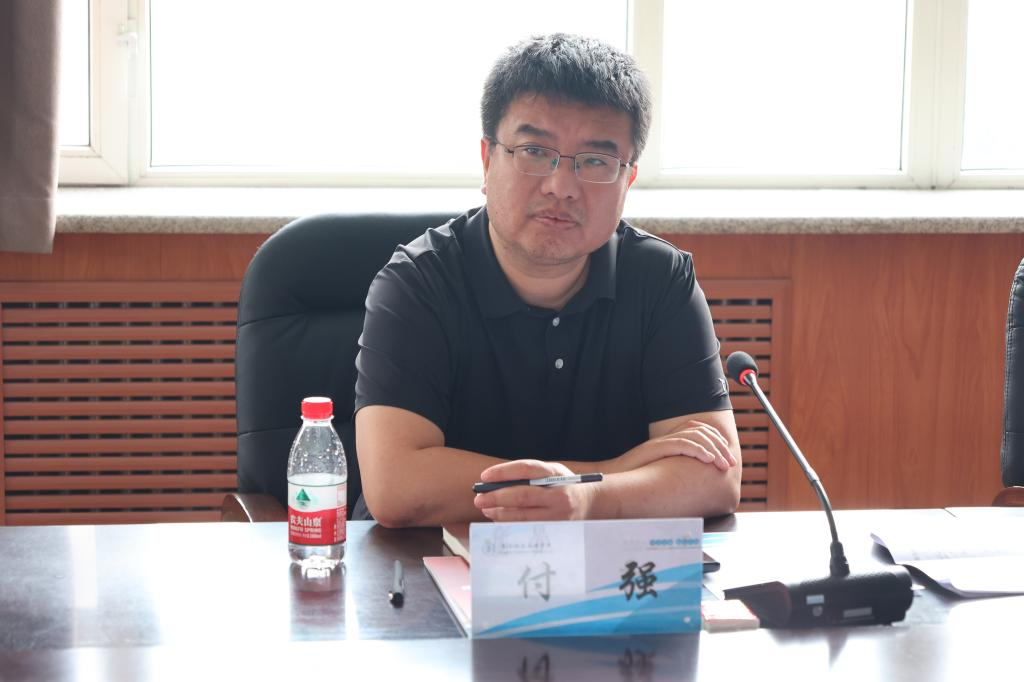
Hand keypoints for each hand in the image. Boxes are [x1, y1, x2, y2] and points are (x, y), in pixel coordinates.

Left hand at [474, 459, 597, 521]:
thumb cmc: (562, 485)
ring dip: (500, 514)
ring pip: (523, 517)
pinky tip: (500, 520)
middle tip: (479, 498)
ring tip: (487, 510)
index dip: (503, 472)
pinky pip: (529, 530)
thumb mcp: (551, 473)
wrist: (590, 503)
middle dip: (496, 497)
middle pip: (522, 496)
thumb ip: (528, 476)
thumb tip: (494, 483)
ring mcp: (560, 516)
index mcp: (556, 474)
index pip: (526, 469)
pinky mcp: (558, 532)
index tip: (484, 476)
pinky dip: (511, 525)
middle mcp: (560, 495)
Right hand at [615, 420, 736, 472]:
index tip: (726, 454)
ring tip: (723, 463)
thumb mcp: (658, 473)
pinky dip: (699, 451)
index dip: (715, 439)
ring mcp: (661, 443)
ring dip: (713, 450)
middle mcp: (666, 439)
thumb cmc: (633, 480)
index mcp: (667, 442)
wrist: (611, 478)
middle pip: (699, 432)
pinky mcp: (656, 449)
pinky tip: (709, 459)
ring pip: (694, 437)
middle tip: (731, 462)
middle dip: (719, 446)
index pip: (696, 430)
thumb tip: (691, 480)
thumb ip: (673, 470)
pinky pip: (682, 445)